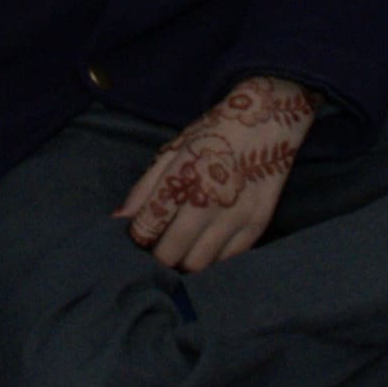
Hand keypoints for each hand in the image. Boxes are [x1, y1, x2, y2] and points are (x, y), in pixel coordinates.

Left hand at [114, 78, 315, 275]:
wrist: (269, 122)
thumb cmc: (214, 134)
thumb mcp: (175, 150)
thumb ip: (146, 186)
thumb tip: (119, 218)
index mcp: (183, 175)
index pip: (148, 224)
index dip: (138, 237)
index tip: (139, 237)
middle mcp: (208, 199)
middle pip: (171, 253)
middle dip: (159, 255)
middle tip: (159, 248)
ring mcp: (236, 215)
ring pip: (199, 264)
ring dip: (185, 262)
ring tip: (182, 250)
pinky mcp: (258, 225)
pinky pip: (227, 260)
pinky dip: (213, 260)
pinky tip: (207, 247)